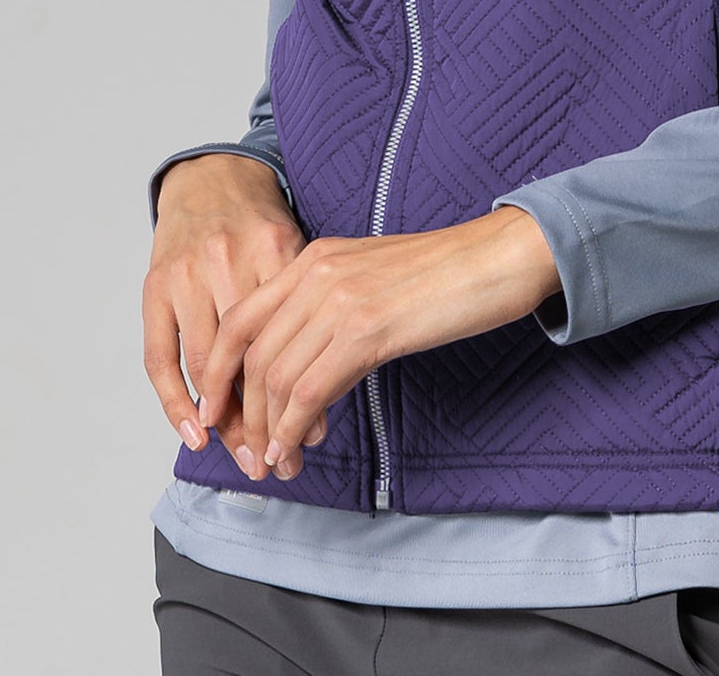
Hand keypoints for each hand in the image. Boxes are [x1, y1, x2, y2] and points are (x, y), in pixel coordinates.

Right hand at [142, 154, 324, 470]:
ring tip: (243, 455)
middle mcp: (227, 260)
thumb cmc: (263, 225)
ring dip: (223, 420)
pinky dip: (174, 401)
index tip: (309, 434)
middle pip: (243, 357)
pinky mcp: (154, 286)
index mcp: (273, 247)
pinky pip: (159, 356)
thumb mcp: (299, 251)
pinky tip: (195, 433)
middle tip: (274, 460)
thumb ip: (311, 309)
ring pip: (204, 363)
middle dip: (259, 416)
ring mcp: (186, 274)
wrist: (213, 177)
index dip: (297, 390)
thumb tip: (323, 394)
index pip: (286, 335)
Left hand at [194, 205, 562, 482]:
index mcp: (315, 257)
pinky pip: (308, 390)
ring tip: (279, 463)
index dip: (218, 372)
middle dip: (245, 415)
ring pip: (275, 378)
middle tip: (253, 455)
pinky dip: (294, 430)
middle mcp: (317, 272)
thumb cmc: (449, 274)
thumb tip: (312, 367)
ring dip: (270, 432)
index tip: (219, 413)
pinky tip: (299, 450)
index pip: (241, 319)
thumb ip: (335, 311)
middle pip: (251, 355)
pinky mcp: (366, 329)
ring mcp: (339, 298)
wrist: (499, 255)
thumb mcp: (375, 280)